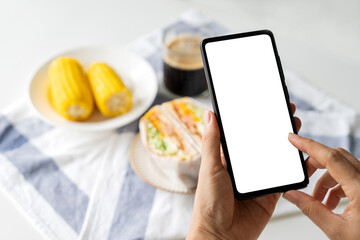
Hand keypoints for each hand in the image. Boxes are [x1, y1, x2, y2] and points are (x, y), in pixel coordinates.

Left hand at [187, 103, 300, 239]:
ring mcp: (258, 181)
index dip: (253, 120)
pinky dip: (294, 169)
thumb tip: (211, 115)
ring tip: (294, 128)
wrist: (221, 235)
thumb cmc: (209, 204)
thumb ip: (212, 142)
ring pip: (275, 159)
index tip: (264, 105)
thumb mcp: (210, 168)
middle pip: (262, 145)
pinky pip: (284, 179)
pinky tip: (301, 157)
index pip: (243, 135)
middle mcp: (244, 169)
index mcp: (228, 160)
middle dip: (274, 129)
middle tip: (286, 113)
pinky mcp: (270, 194)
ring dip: (285, 145)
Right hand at [284, 134, 359, 239]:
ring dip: (325, 180)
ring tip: (317, 200)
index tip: (294, 139)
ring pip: (342, 167)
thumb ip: (311, 209)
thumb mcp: (337, 230)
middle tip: (302, 176)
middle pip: (336, 158)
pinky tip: (330, 202)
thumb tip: (292, 195)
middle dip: (314, 165)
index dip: (309, 146)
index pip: (331, 158)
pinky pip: (350, 176)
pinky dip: (336, 185)